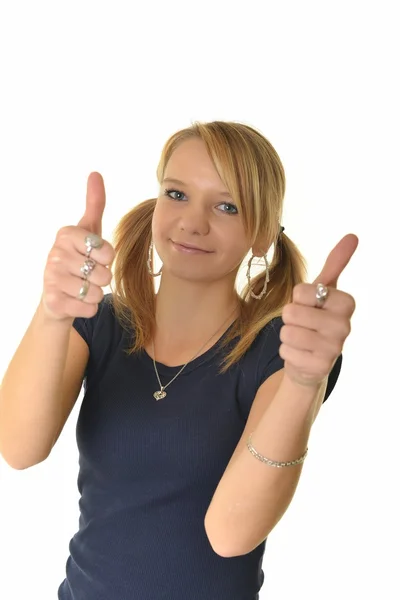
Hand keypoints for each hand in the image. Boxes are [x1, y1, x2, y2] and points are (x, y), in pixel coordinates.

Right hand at [41, 172, 114, 321]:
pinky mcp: (53, 302)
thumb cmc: (78, 258)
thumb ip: (94, 204)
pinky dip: (89, 308)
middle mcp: (55, 254)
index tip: (95, 256)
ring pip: (97, 292)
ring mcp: (51, 278)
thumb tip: (95, 173)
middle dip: (103, 279)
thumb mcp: (88, 231)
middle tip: (88, 275)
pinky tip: (76, 301)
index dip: (107, 258)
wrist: (58, 295)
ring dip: (96, 294)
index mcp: (65, 235)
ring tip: (82, 288)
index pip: (105, 250)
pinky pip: (89, 308)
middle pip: (103, 274)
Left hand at [279, 233, 358, 386]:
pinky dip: (287, 352)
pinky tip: (301, 354)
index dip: (298, 298)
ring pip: (287, 332)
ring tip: (302, 339)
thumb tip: (352, 236)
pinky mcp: (319, 368)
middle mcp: (344, 326)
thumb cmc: (315, 318)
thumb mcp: (324, 290)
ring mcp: (333, 349)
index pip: (302, 291)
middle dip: (290, 318)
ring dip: (287, 335)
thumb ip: (335, 264)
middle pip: (291, 312)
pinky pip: (285, 351)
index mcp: (346, 303)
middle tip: (303, 324)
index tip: (311, 306)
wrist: (312, 359)